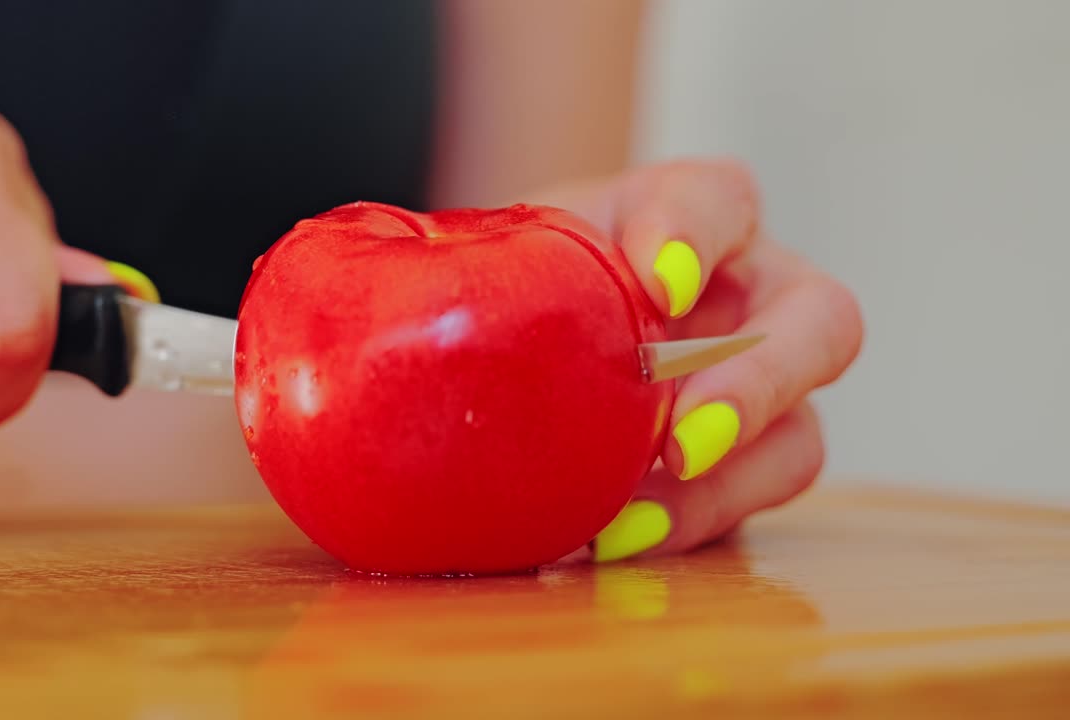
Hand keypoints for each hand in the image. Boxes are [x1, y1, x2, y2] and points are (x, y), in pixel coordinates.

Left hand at [535, 159, 863, 559]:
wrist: (514, 355)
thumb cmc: (531, 287)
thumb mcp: (520, 258)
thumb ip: (507, 264)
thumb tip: (441, 304)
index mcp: (693, 222)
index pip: (718, 200)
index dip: (700, 237)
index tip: (661, 284)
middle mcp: (750, 301)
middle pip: (822, 322)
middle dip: (758, 385)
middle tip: (685, 439)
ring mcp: (758, 393)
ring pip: (798, 438)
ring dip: (721, 487)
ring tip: (630, 521)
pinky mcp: (737, 470)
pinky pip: (742, 507)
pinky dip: (684, 526)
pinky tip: (615, 538)